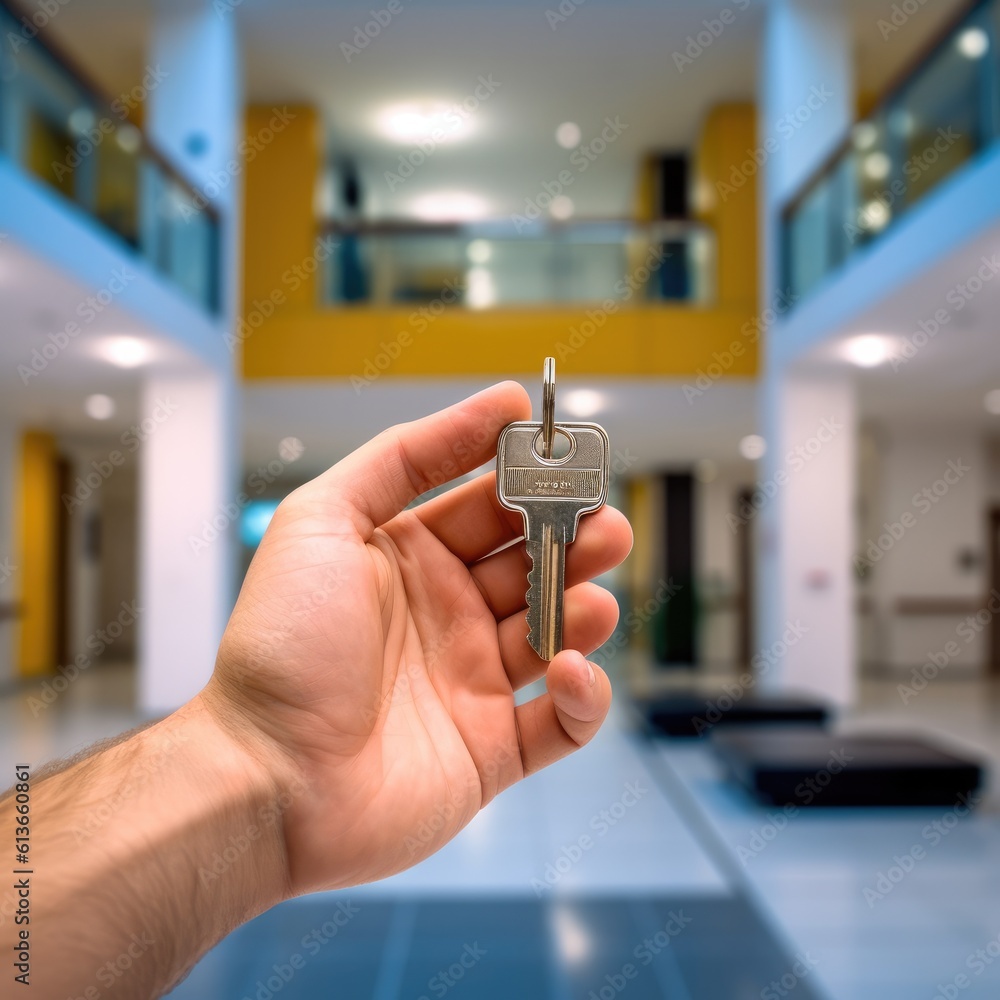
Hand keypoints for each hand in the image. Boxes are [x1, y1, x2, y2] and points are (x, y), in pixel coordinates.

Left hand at [199, 382, 631, 894]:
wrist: (267, 777)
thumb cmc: (285, 644)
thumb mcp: (324, 517)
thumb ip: (405, 454)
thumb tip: (498, 405)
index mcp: (411, 558)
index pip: (491, 505)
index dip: (532, 481)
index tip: (569, 458)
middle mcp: (447, 615)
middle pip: (535, 565)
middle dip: (576, 541)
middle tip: (603, 526)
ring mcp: (474, 682)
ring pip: (559, 636)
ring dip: (586, 612)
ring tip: (590, 600)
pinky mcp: (494, 750)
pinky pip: (563, 722)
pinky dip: (584, 697)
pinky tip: (569, 671)